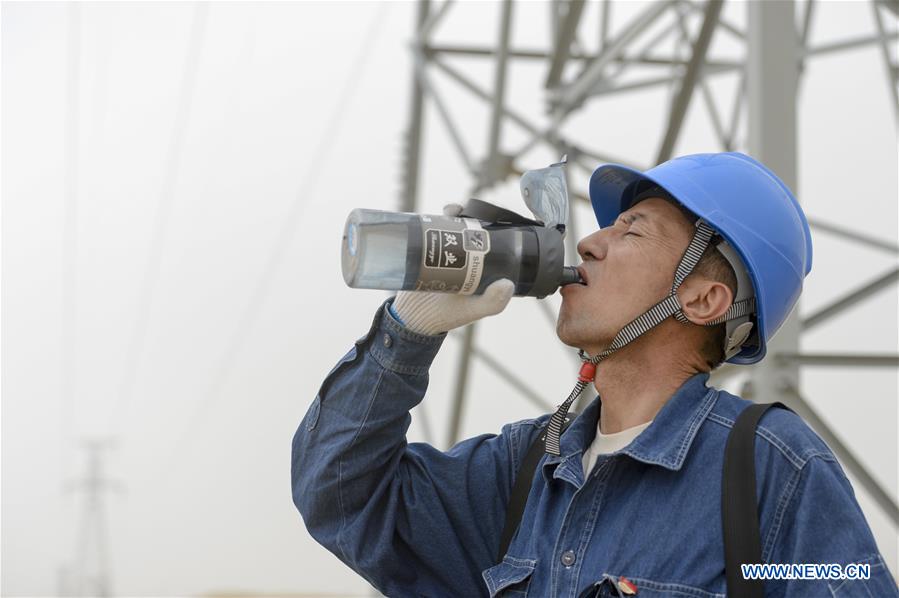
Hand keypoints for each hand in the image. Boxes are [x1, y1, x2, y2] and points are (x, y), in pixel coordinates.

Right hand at [391, 204, 514, 334]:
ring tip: (450, 212)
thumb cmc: (445, 316)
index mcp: (482, 271)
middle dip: (471, 217)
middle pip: (472, 232)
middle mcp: (466, 260)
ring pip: (453, 228)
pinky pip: (433, 232)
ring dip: (453, 215)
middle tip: (464, 214)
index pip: (492, 245)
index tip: (490, 221)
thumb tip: (508, 284)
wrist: (410, 317)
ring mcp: (447, 255)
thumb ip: (491, 302)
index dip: (493, 230)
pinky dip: (433, 221)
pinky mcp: (428, 252)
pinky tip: (433, 215)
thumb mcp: (471, 310)